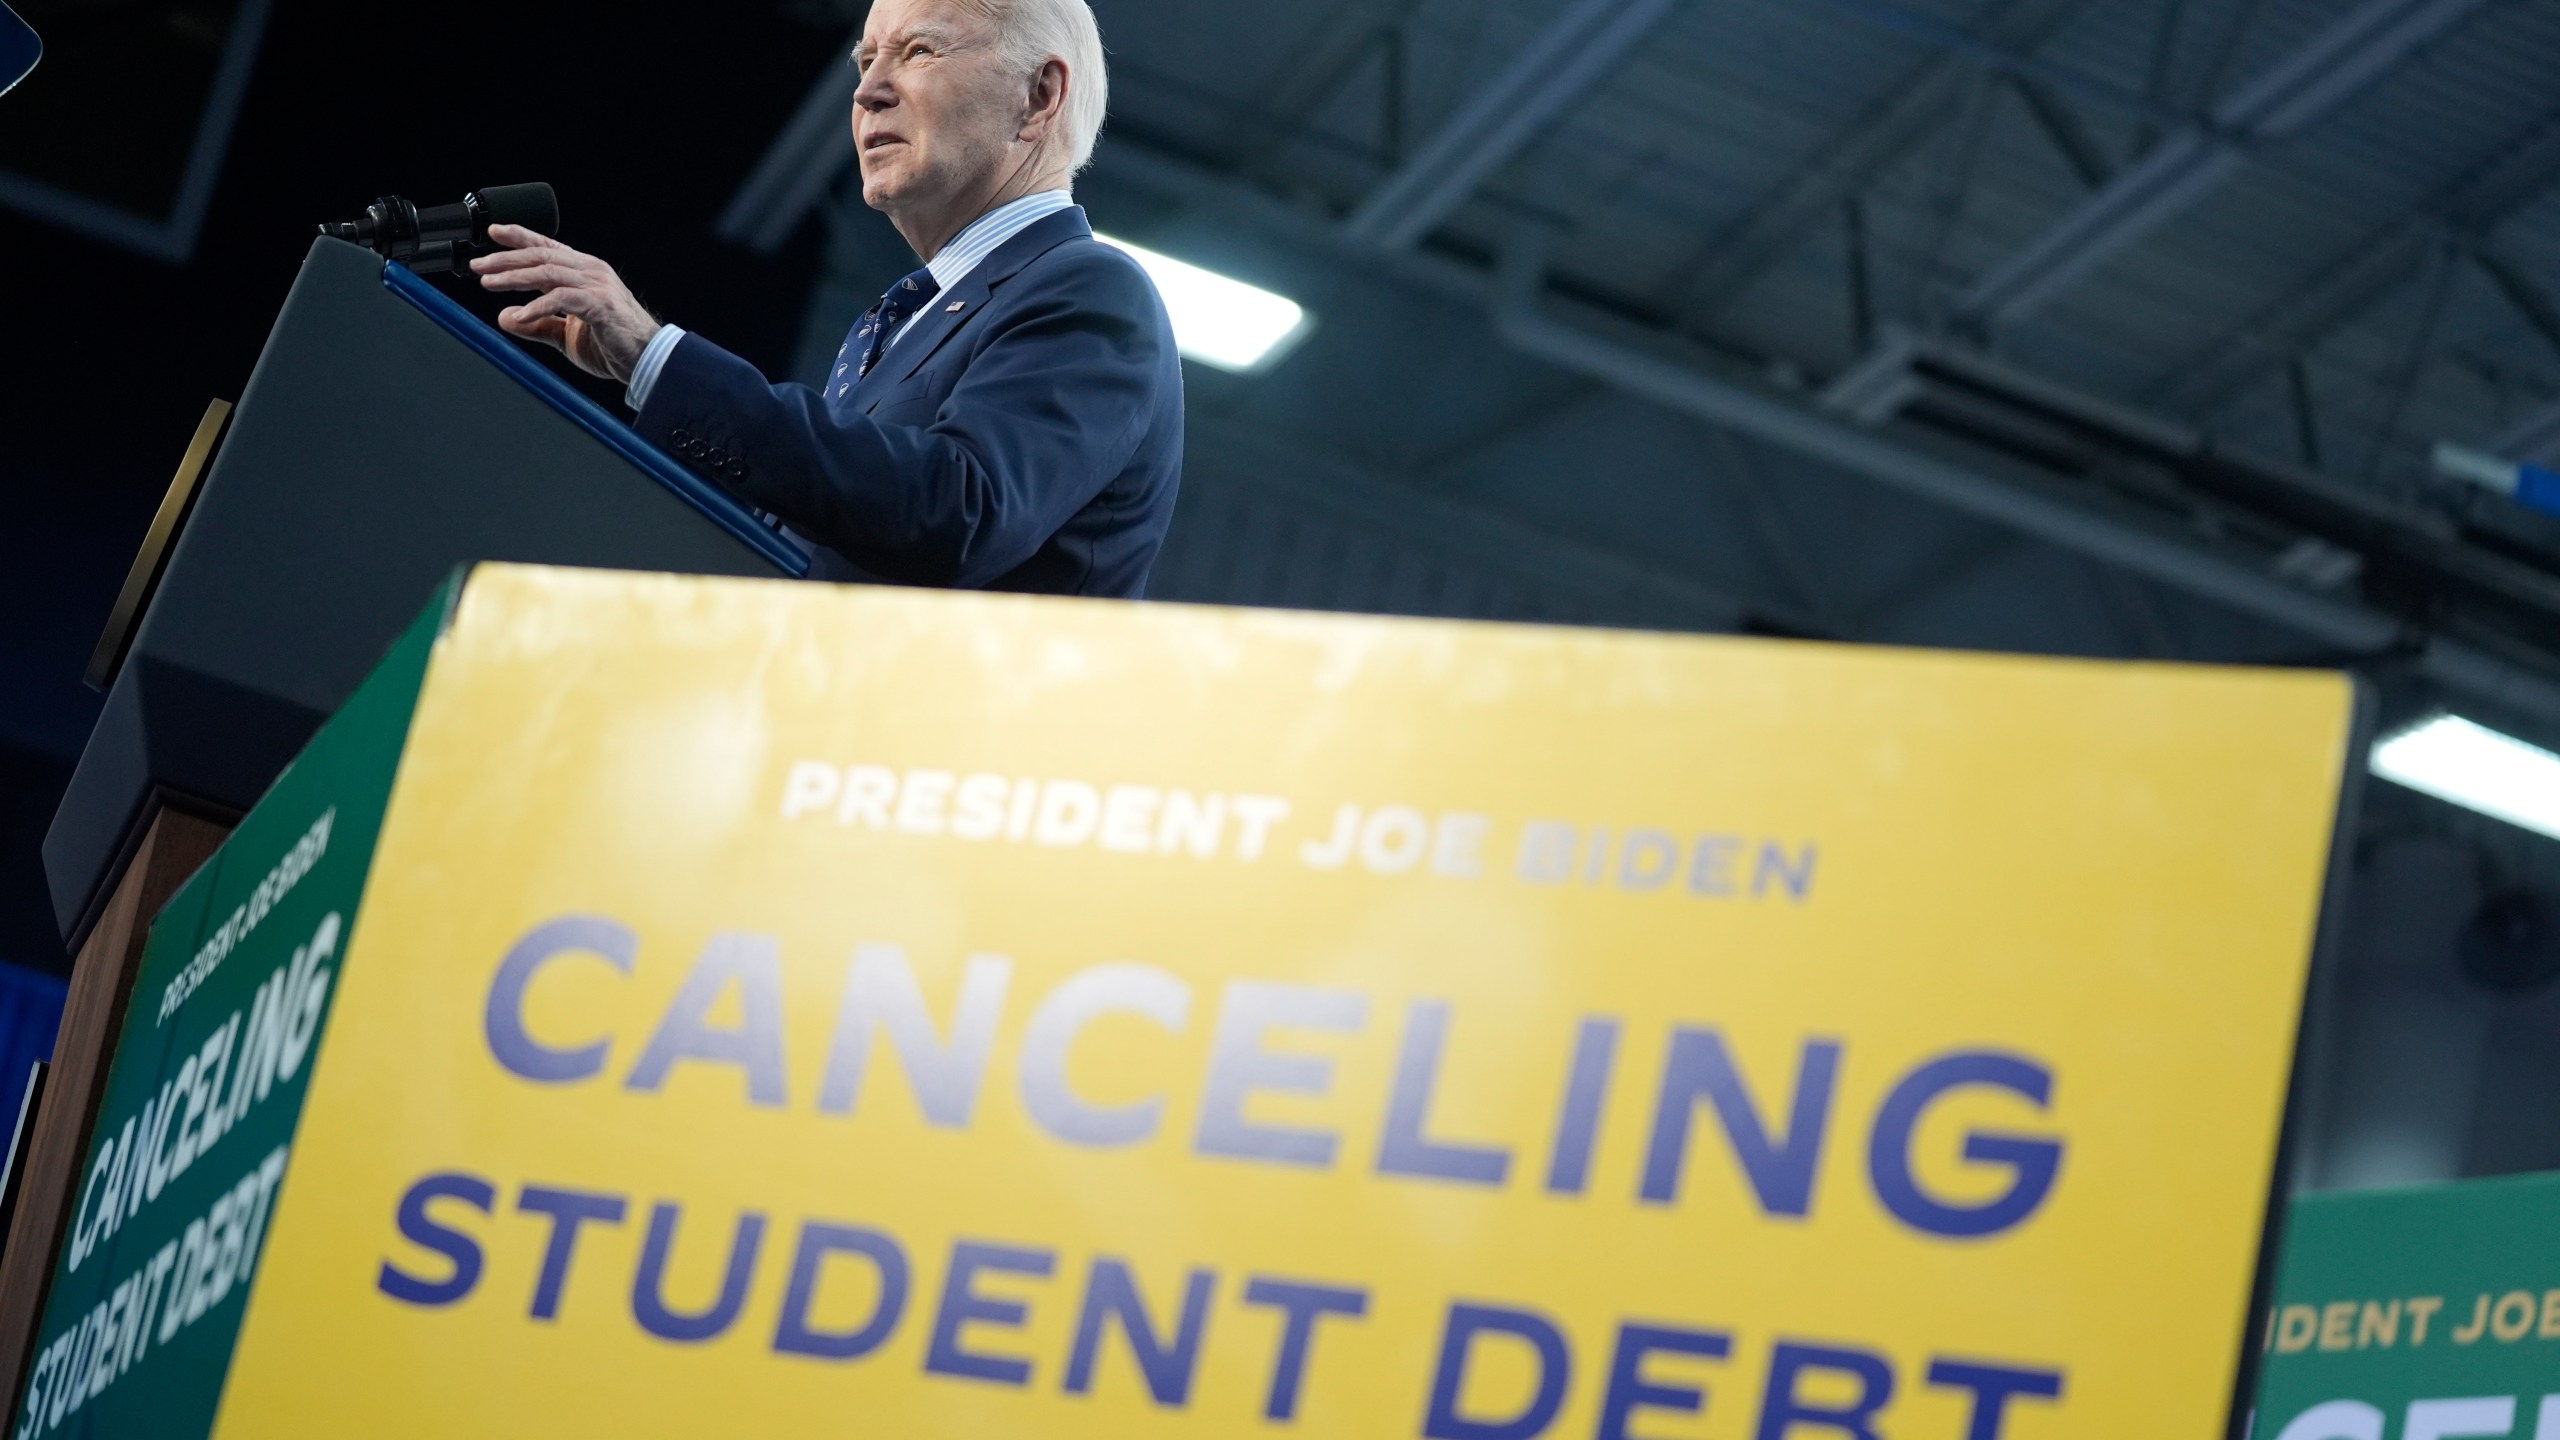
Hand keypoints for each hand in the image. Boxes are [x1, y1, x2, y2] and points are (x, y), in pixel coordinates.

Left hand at [471, 224, 661, 382]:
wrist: (647, 361)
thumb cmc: (614, 346)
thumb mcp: (566, 335)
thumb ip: (537, 324)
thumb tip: (505, 317)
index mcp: (584, 272)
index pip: (547, 246)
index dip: (519, 237)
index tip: (493, 233)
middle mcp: (590, 271)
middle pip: (541, 255)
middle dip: (506, 259)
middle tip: (479, 267)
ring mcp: (597, 285)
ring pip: (547, 271)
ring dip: (514, 277)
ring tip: (490, 284)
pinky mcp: (600, 304)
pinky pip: (561, 298)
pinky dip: (537, 306)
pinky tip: (519, 315)